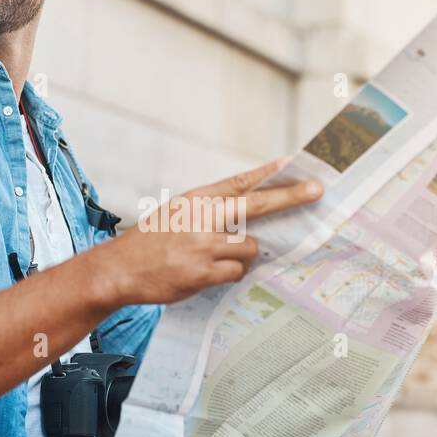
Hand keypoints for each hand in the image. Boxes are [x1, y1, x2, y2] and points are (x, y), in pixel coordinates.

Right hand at [94, 158, 323, 306]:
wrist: (119, 268)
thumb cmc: (150, 241)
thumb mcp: (175, 212)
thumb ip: (208, 210)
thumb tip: (247, 217)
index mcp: (196, 199)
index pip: (239, 181)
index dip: (268, 172)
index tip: (292, 162)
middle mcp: (202, 217)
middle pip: (258, 204)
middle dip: (291, 197)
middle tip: (318, 191)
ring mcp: (203, 245)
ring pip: (251, 247)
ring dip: (245, 256)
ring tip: (220, 259)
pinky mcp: (202, 272)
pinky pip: (236, 272)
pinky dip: (231, 274)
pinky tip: (210, 273)